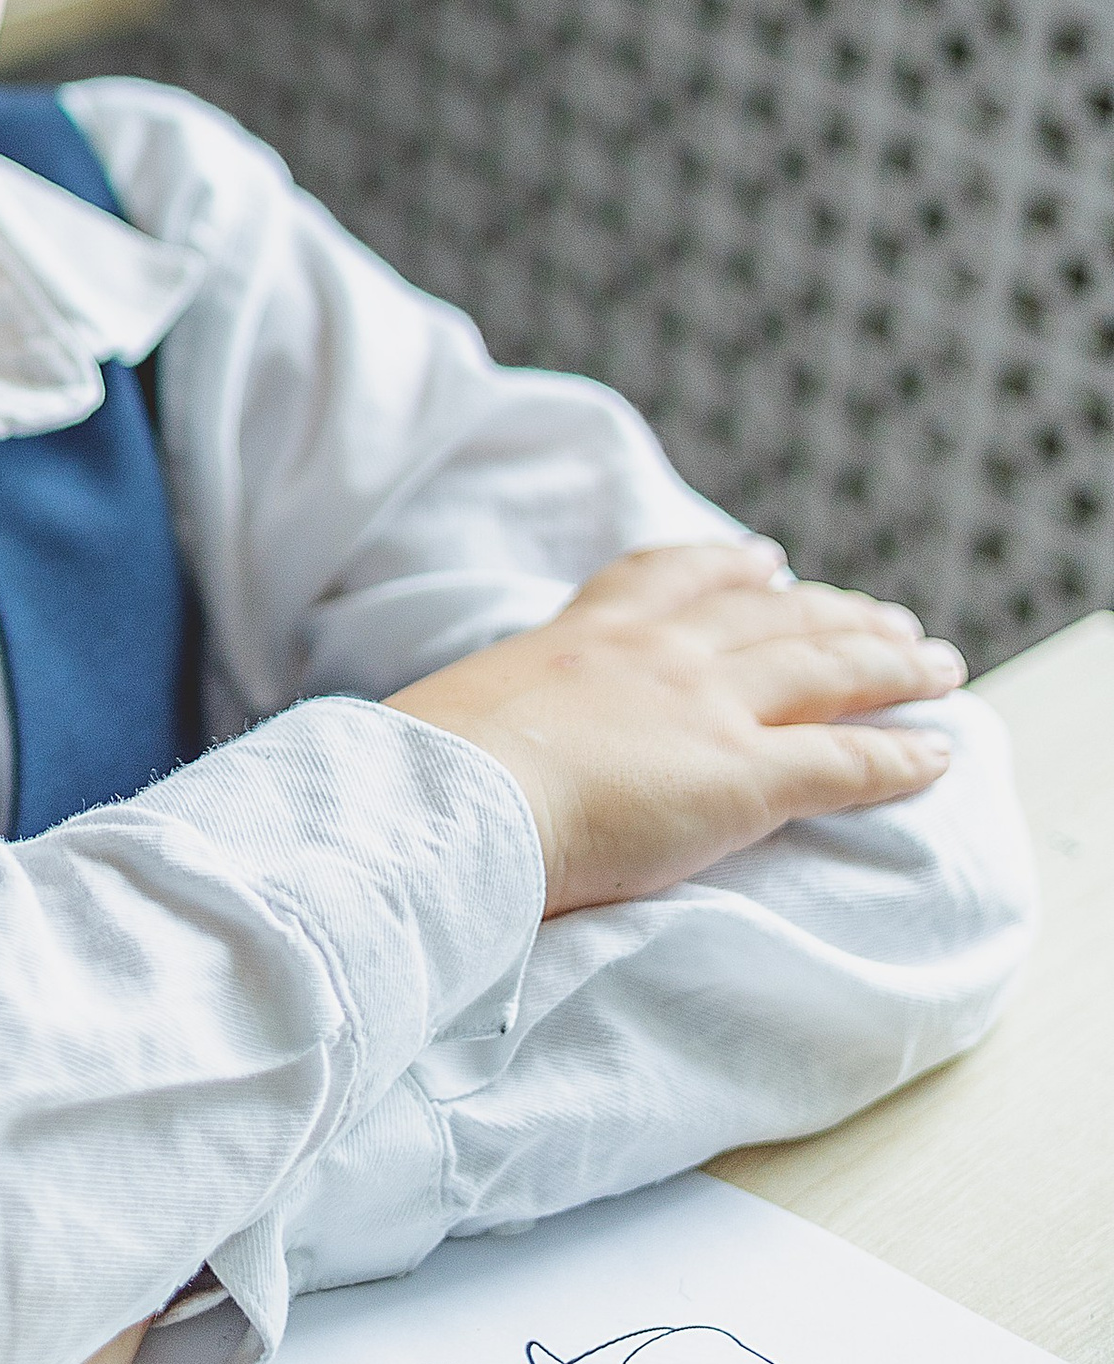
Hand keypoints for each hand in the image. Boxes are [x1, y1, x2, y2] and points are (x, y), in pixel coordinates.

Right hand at [390, 537, 963, 918]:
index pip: (663, 580)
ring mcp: (704, 707)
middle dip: (835, 612)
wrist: (447, 803)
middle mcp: (654, 653)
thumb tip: (463, 754)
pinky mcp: (743, 775)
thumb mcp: (455, 720)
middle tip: (884, 616)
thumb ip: (488, 722)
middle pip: (770, 615)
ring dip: (890, 665)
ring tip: (936, 664)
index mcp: (578, 636)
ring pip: (825, 670)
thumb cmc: (425, 778)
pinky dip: (900, 756)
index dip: (722, 566)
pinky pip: (845, 760)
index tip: (761, 559)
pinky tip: (939, 754)